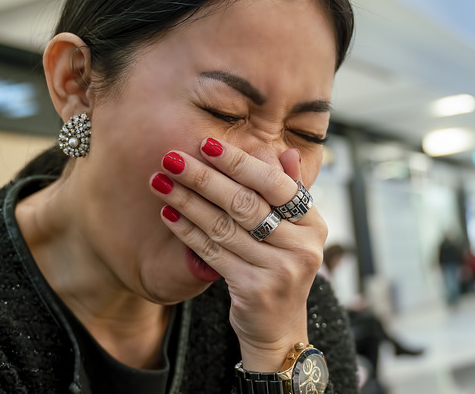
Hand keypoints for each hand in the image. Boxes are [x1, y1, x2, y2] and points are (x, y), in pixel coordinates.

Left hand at [150, 138, 327, 371]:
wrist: (279, 330)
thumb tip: (289, 153)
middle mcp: (302, 246)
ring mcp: (280, 270)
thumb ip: (289, 193)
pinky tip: (168, 214)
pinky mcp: (254, 290)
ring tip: (160, 181)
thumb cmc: (280, 270)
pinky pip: (213, 253)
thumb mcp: (293, 233)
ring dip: (188, 201)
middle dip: (204, 178)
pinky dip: (188, 232)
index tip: (207, 145)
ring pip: (224, 227)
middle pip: (246, 204)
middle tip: (172, 158)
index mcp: (313, 225)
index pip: (276, 185)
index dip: (240, 163)